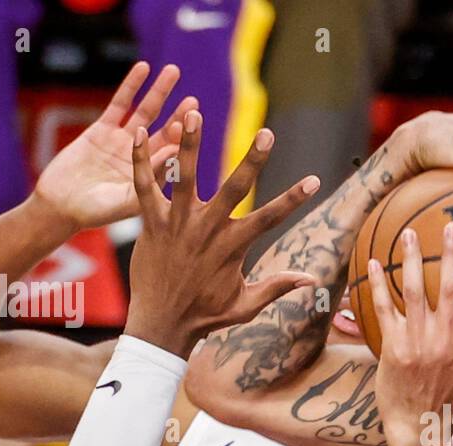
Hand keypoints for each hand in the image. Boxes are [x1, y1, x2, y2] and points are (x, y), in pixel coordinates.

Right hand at [33, 62, 192, 231]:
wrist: (59, 206)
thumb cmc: (93, 213)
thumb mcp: (125, 200)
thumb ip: (150, 178)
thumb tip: (175, 154)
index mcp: (152, 177)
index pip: (172, 155)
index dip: (182, 139)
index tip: (192, 124)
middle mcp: (141, 158)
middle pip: (165, 131)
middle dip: (179, 114)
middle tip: (193, 100)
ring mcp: (122, 142)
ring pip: (145, 112)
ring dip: (159, 92)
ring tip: (173, 71)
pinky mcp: (101, 130)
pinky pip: (119, 103)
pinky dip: (131, 86)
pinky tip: (143, 68)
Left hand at [125, 110, 321, 357]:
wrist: (161, 325)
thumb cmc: (206, 316)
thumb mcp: (247, 305)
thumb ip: (277, 286)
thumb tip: (311, 279)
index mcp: (233, 247)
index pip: (271, 218)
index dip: (294, 198)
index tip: (314, 179)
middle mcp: (207, 230)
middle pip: (235, 189)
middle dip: (253, 160)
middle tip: (267, 132)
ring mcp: (177, 224)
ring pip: (185, 176)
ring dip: (190, 144)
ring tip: (193, 113)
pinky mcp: (150, 223)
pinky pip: (144, 187)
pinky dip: (140, 160)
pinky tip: (137, 132)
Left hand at [366, 222, 452, 445]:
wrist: (419, 428)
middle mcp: (446, 340)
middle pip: (451, 288)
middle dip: (452, 254)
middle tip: (451, 226)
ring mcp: (417, 342)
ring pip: (414, 291)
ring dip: (413, 260)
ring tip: (410, 234)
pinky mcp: (393, 346)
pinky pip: (383, 309)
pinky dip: (378, 285)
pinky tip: (374, 263)